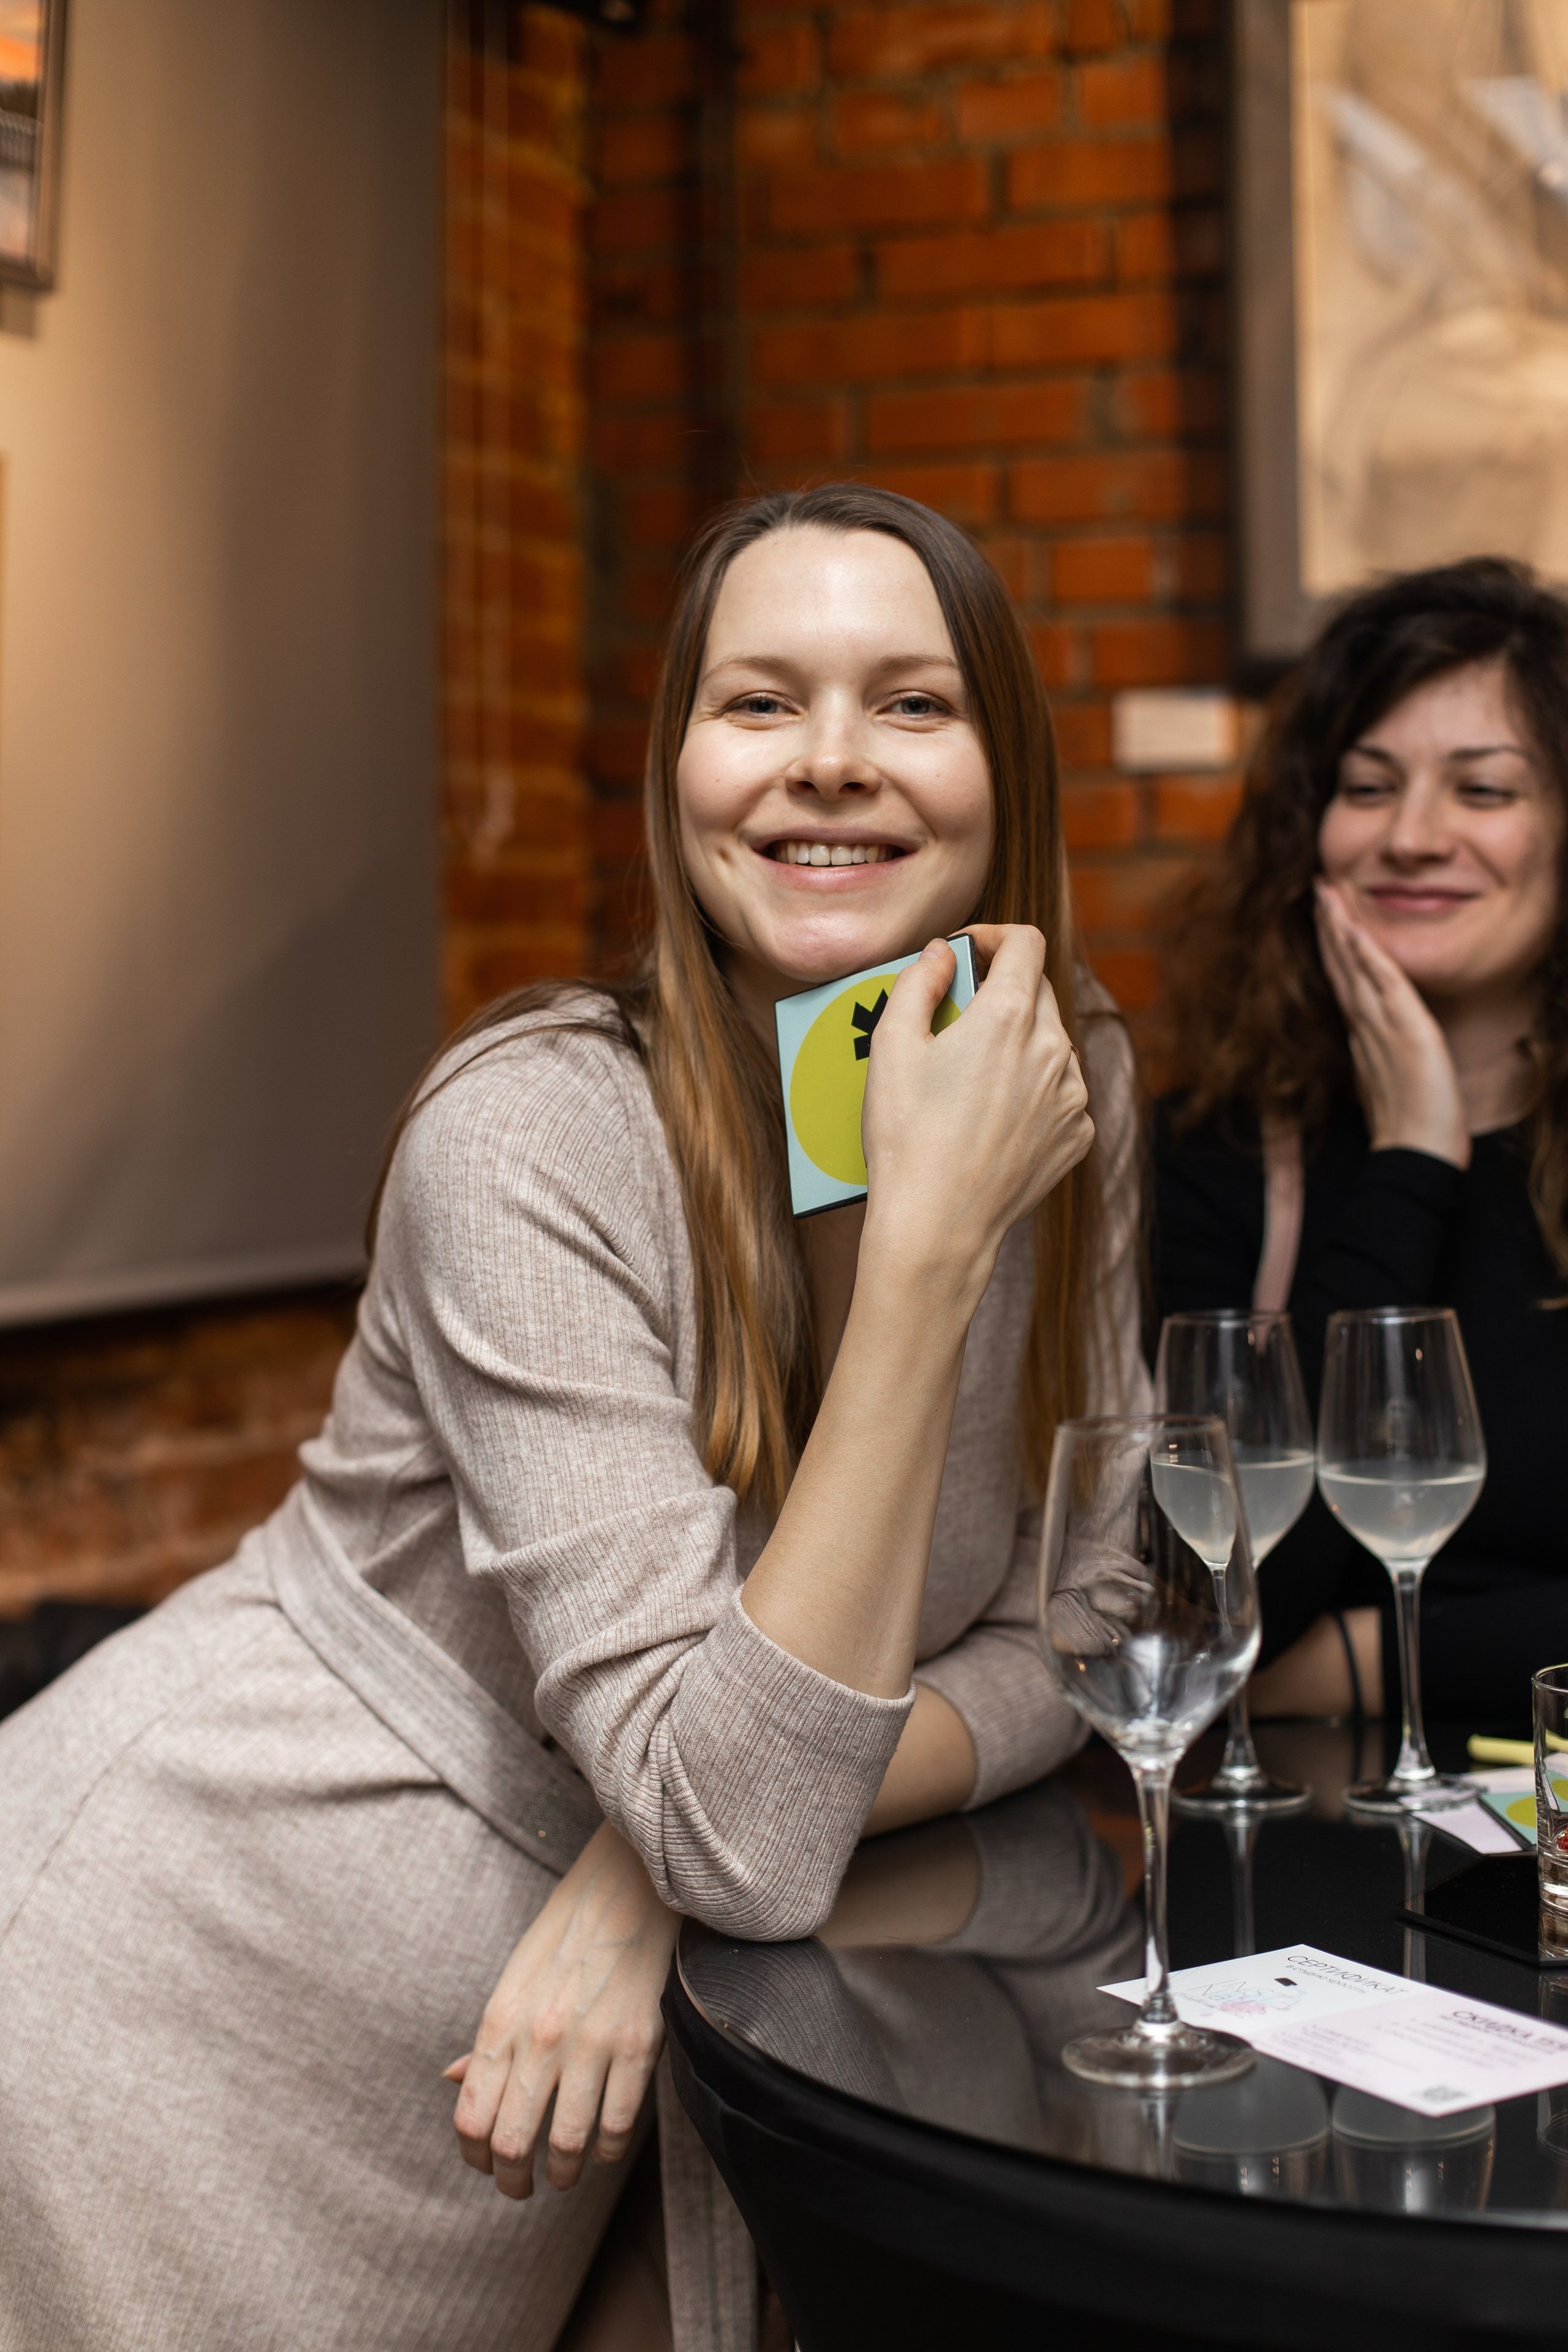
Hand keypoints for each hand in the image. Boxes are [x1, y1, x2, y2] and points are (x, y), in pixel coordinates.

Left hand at [448, 1822, 676, 2199]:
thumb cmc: (562, 1938)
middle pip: (512, 2144)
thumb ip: (486, 2040)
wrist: (625, 1891)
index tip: (484, 2165)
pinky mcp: (639, 2046)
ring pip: (566, 2145)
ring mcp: (592, 2044)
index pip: (471, 2119)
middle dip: (512, 2180)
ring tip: (562, 2174)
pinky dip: (609, 2151)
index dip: (474, 2158)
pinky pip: (619, 2125)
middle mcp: (540, 2039)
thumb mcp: (511, 1983)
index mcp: (501, 2023)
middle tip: (520, 2186)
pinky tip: (604, 2149)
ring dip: (562, 2173)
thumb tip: (452, 2083)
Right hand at [860, 924, 1093, 1285]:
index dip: (994, 935)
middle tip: (957, 1017)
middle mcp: (1055, 1049)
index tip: (968, 952)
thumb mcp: (891, 1046)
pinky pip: (1060, 1093)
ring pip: (1051, 1043)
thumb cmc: (907, 1136)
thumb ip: (919, 981)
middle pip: (1037, 990)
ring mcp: (1073, 1095)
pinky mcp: (1078, 1135)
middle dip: (1000, 990)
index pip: (1025, 941)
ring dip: (1019, 1042)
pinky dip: (1032, 1091)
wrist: (937, 1226)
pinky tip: (991, 1117)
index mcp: (1009, 1016)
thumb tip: (943, 952)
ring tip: (972, 1076)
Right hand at [1314, 883, 1468, 1167]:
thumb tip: (1364, 1046)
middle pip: (1342, 968)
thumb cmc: (1411, 1130)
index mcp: (1364, 1038)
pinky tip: (1356, 931)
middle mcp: (1366, 1028)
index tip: (1324, 918)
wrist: (1417, 1156)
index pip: (1345, 983)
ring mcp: (1382, 1028)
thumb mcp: (1389, 1084)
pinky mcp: (1407, 1031)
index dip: (1333, 949)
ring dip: (1341, 929)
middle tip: (1317, 891)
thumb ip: (1376, 1058)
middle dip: (1329, 928)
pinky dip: (1368, 955)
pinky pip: (1384, 984)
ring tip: (1328, 895)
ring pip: (1356, 969)